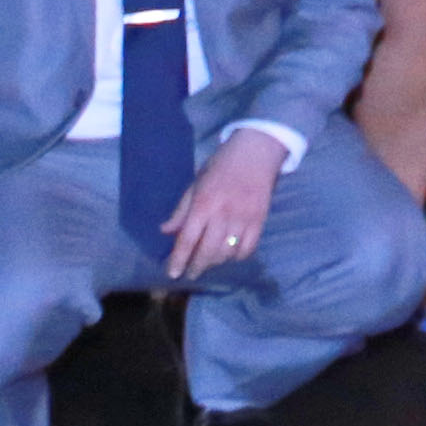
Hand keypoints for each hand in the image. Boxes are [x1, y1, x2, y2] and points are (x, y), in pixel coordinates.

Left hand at [162, 129, 283, 279]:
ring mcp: (243, 219)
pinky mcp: (259, 221)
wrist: (256, 153)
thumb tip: (165, 231)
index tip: (172, 273)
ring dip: (215, 262)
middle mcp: (223, 214)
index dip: (178, 259)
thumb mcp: (196, 183)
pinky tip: (230, 254)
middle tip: (190, 273)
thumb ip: (182, 210)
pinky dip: (237, 256)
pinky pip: (247, 249)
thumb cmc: (221, 166)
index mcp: (204, 203)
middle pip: (207, 251)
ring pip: (227, 253)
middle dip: (196, 267)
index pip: (188, 239)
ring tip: (208, 262)